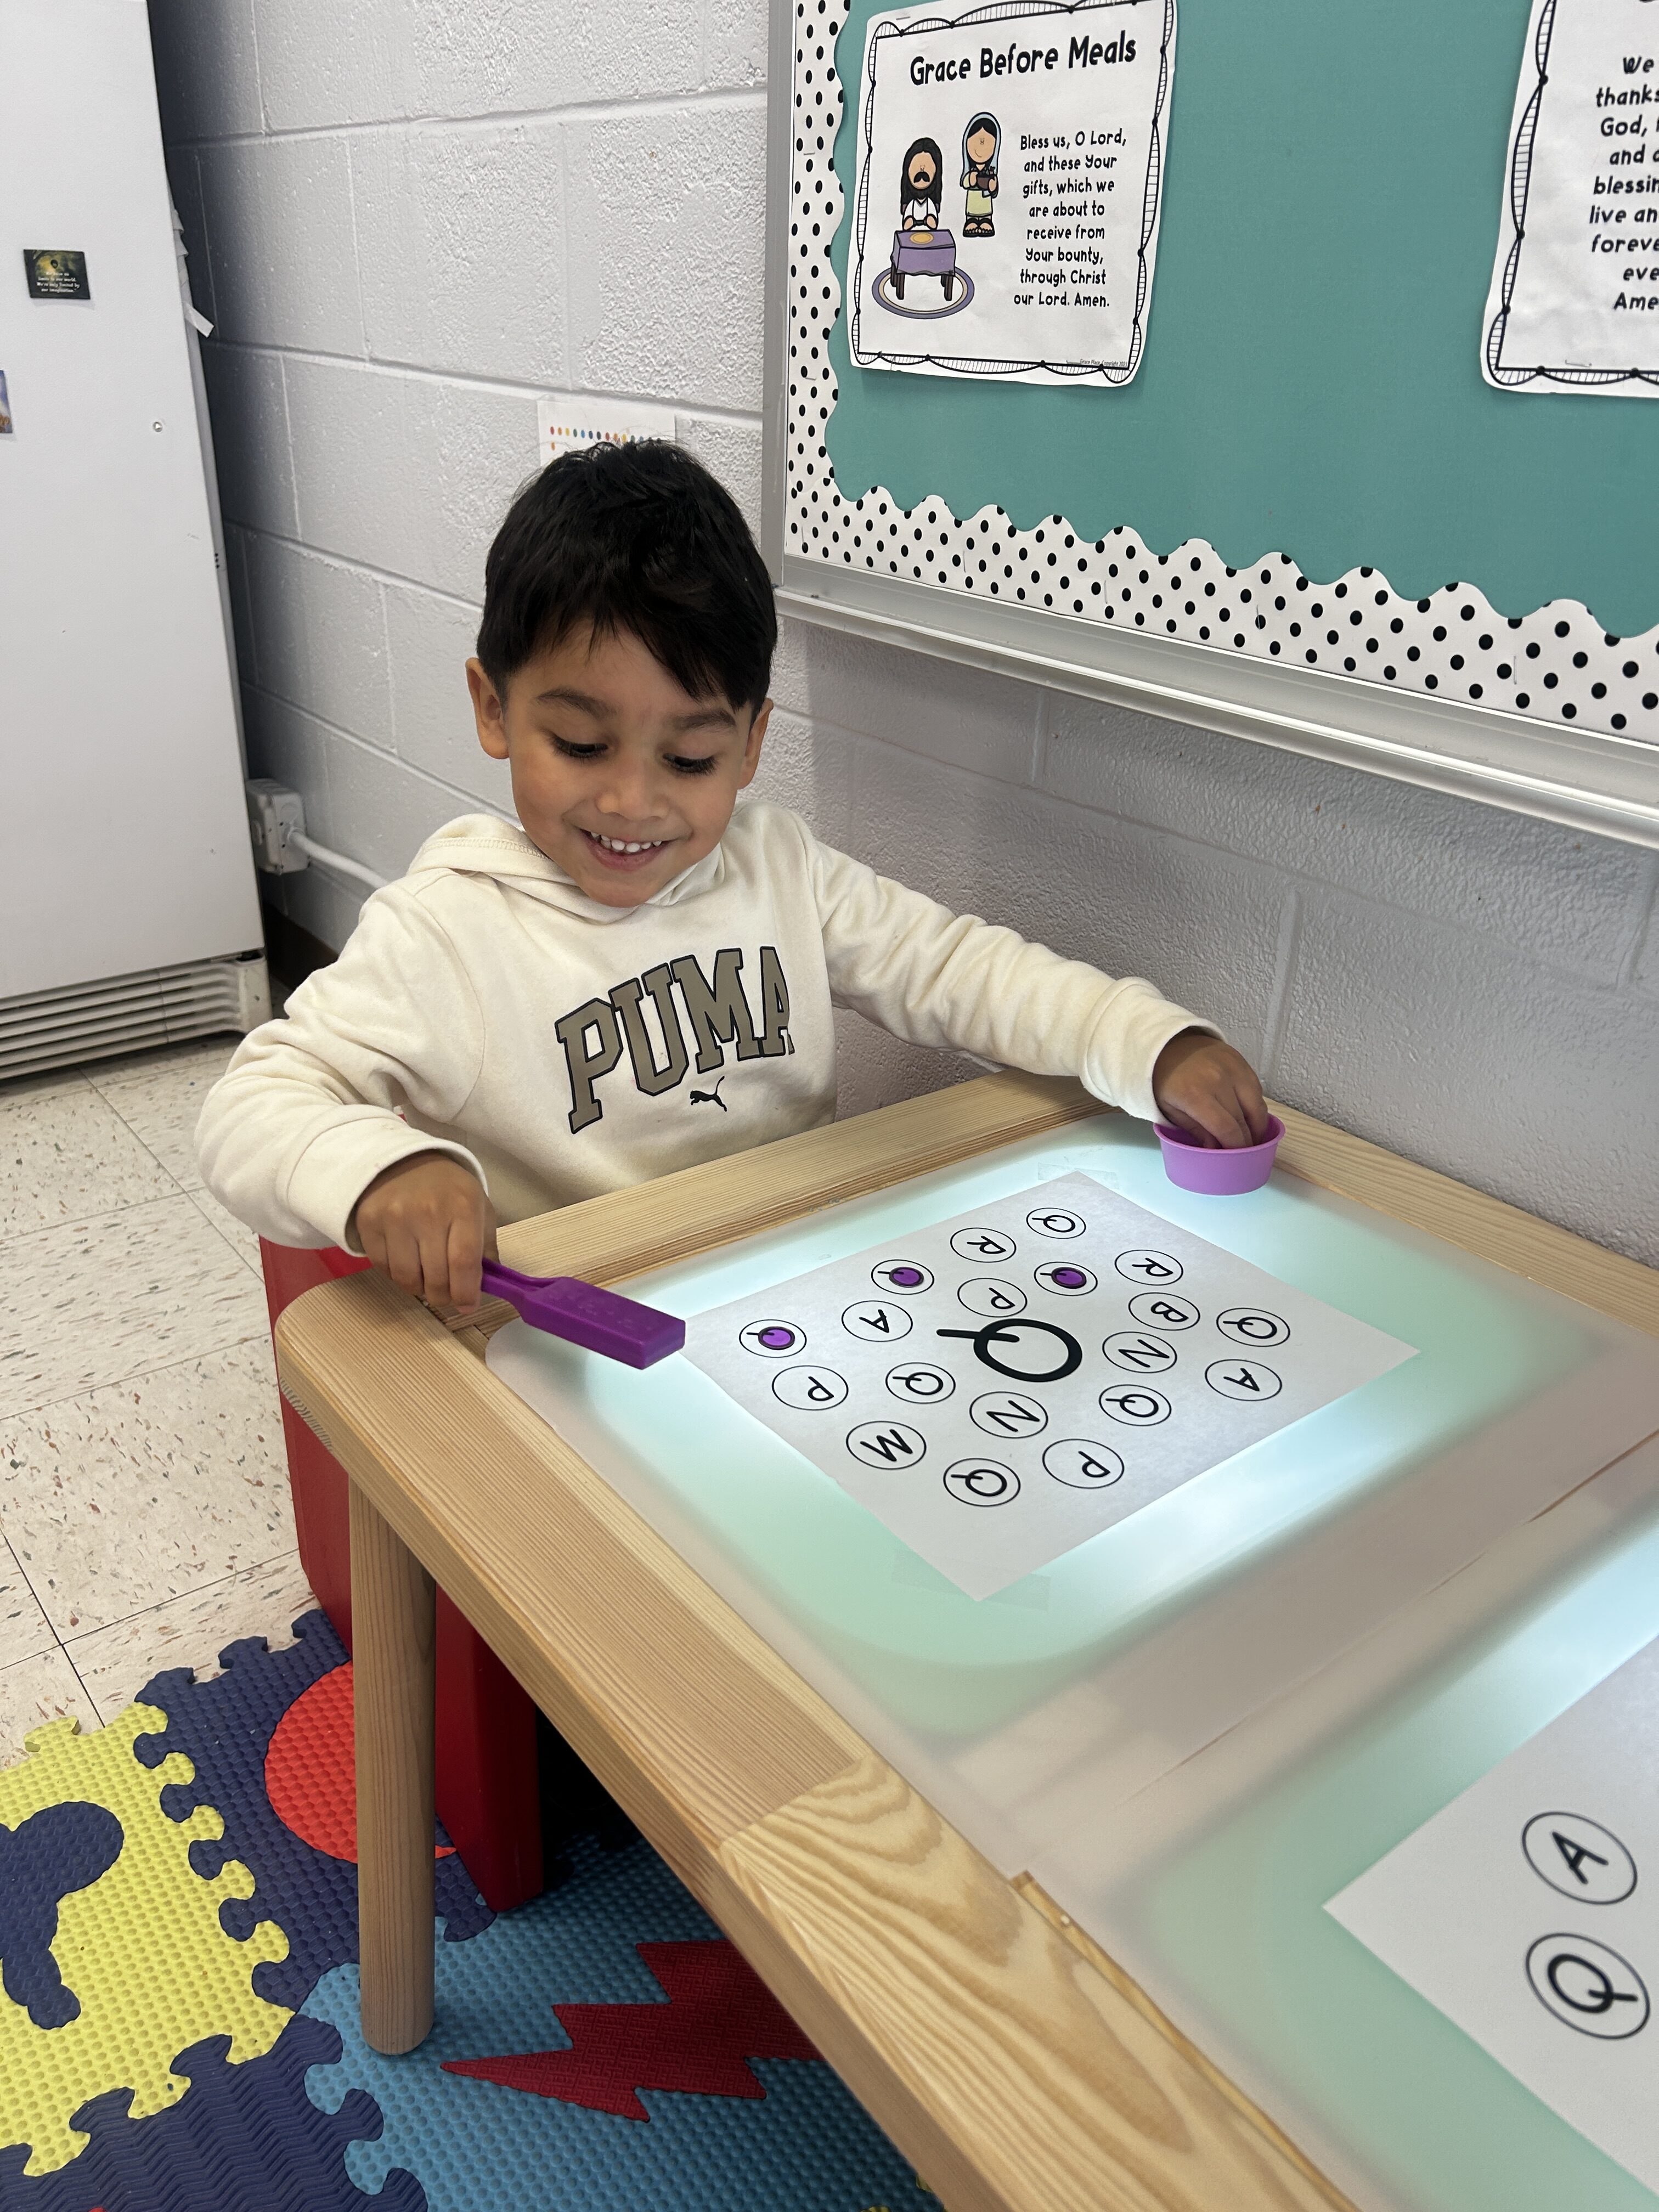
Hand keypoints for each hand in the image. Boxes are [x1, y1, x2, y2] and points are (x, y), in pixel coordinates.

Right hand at [351, 1153, 497, 1316]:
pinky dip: (397, 1275)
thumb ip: (486, 1247)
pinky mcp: (368, 1223)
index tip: (468, 1306)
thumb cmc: (447, 1189)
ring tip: (427, 1279)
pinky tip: (407, 1262)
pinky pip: (384, 1269)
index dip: (466, 1293)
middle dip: (444, 1296)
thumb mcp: (479, 1208)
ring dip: (420, 1289)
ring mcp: (394, 1217)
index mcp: (463, 1206)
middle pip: (436, 1277)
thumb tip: (487, 1287)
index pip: (464, 1262)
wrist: (401, 1161)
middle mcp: (427, 1211)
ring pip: (407, 1279)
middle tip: (448, 1295)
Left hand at [1152, 1030, 1270, 1149]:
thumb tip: (1216, 1149)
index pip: (1227, 1129)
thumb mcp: (1171, 1109)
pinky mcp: (1242, 1060)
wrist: (1168, 1044)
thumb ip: (1196, 1130)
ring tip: (1252, 1137)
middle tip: (1246, 1152)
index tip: (1238, 1159)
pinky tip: (1248, 1115)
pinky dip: (1255, 1105)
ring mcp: (1233, 1068)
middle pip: (1244, 1120)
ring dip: (1257, 1125)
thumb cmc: (1165, 1080)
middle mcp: (1219, 1080)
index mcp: (1196, 1095)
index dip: (1236, 1147)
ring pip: (1257, 1105)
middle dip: (1248, 1140)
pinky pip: (1257, 1089)